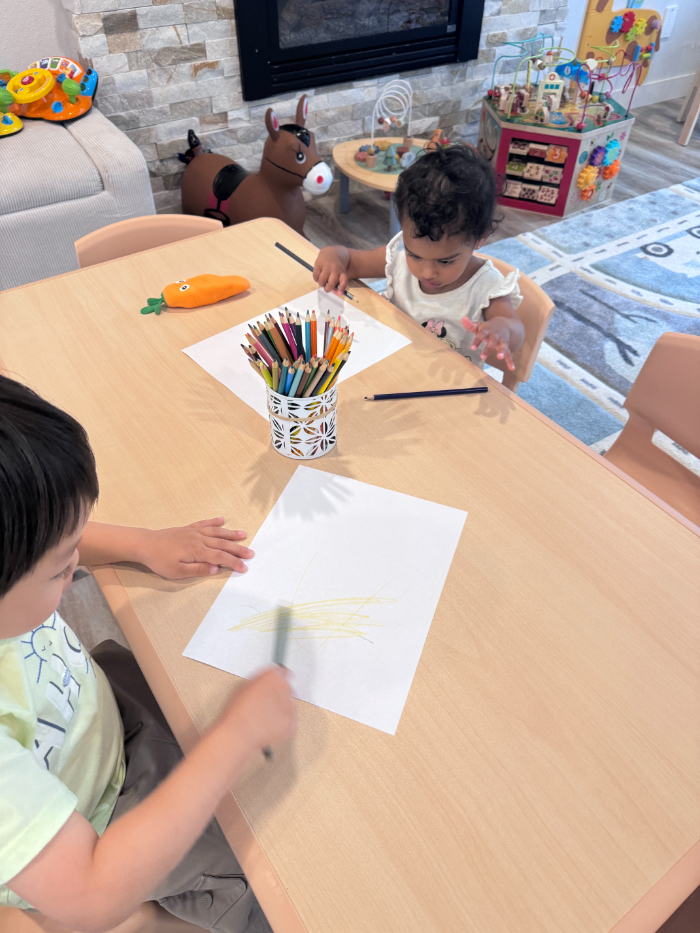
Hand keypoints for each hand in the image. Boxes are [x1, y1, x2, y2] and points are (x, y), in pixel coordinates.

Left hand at [137, 518, 252, 577]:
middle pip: (223, 544)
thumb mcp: (177, 572)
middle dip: (238, 549)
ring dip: (231, 533)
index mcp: (197, 551)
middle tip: (251, 553)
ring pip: (216, 532)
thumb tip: (216, 569)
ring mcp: (194, 532)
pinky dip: (214, 521)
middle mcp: (199, 540)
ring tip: (244, 535)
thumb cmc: (160, 560)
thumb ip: (198, 570)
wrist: (145, 544)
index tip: (245, 568)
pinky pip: (204, 523)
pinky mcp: (188, 529)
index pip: (220, 558)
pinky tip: (222, 519)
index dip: (234, 563)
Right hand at [220, 667, 294, 754]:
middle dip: (278, 695)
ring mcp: (289, 707)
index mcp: (272, 677)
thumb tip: (263, 682)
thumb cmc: (237, 713)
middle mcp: (284, 689)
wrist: (238, 734)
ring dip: (279, 710)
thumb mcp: (243, 688)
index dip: (277, 679)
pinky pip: (289, 722)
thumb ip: (258, 681)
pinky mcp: (291, 723)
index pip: (283, 671)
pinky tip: (267, 726)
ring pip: (288, 706)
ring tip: (263, 718)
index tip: (275, 683)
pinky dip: (281, 724)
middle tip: (265, 705)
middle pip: (286, 689)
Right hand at [313, 246, 349, 293]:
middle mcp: (335, 269)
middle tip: (326, 287)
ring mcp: (326, 266)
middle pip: (331, 283)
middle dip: (328, 288)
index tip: (339, 294)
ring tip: (322, 282)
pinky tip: (318, 277)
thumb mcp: (340, 273)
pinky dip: (316, 279)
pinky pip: (315, 276)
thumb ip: (339, 284)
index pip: (343, 280)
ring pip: (322, 280)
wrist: (332, 252)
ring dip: (321, 284)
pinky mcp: (318, 263)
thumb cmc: (337, 266)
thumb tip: (336, 293)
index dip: (342, 288)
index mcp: (342, 271)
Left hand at [462, 317, 515, 370]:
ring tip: (500, 357)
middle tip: (482, 357)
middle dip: (488, 348)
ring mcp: (502, 341)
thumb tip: (463, 319)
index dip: (477, 341)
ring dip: (502, 351)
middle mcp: (495, 335)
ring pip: (503, 346)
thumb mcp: (479, 326)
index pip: (481, 335)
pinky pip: (509, 354)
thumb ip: (470, 325)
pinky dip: (510, 361)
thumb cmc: (487, 328)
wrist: (504, 324)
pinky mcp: (506, 346)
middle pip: (492, 341)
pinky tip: (511, 368)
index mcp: (487, 330)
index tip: (472, 348)